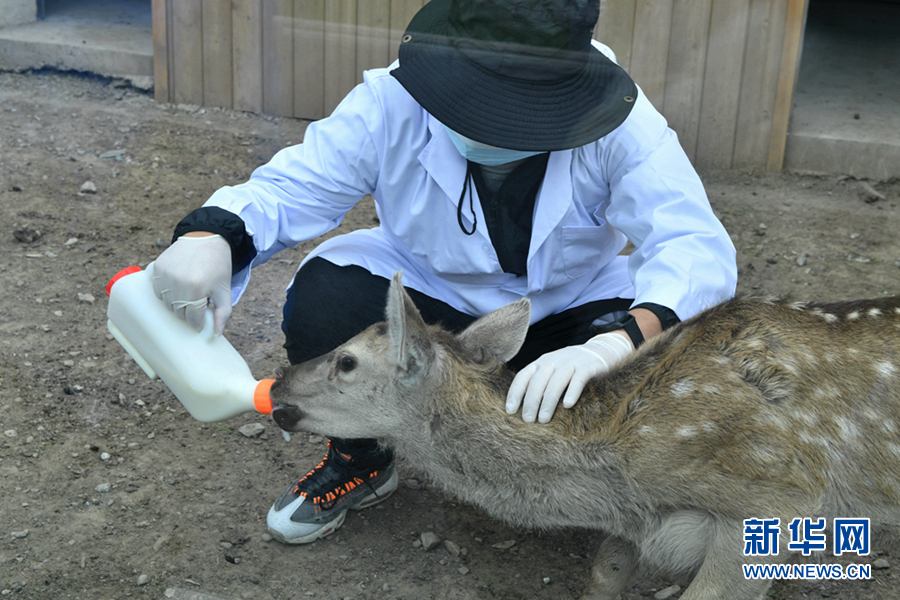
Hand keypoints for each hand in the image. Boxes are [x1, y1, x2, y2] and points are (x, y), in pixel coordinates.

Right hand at [151, 233, 232, 333]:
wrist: (206, 238)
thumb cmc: (218, 266)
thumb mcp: (225, 290)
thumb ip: (223, 313)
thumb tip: (216, 333)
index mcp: (196, 289)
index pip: (192, 318)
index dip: (197, 322)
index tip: (200, 320)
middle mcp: (178, 282)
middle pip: (178, 312)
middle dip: (188, 312)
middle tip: (197, 303)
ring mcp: (165, 274)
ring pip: (166, 303)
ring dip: (176, 303)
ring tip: (188, 293)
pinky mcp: (157, 267)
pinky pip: (157, 290)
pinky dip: (166, 292)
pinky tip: (177, 285)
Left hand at [505, 332, 632, 422]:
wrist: (603, 351)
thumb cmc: (573, 368)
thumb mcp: (554, 371)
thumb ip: (541, 384)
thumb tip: (524, 410)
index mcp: (542, 362)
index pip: (523, 376)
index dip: (515, 393)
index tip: (510, 411)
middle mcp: (554, 360)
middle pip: (538, 381)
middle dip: (531, 401)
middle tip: (528, 420)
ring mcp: (571, 362)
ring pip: (556, 381)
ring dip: (548, 401)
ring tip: (543, 420)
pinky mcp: (589, 366)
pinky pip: (578, 379)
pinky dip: (572, 391)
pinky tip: (568, 406)